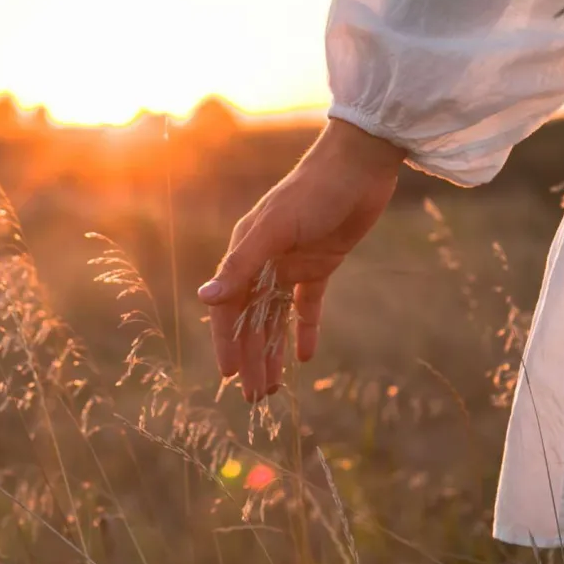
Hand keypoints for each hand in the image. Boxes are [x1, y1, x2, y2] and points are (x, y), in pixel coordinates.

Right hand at [198, 118, 403, 400]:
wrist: (359, 165)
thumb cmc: (312, 192)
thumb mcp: (273, 230)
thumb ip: (240, 266)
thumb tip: (204, 299)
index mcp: (246, 252)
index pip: (229, 307)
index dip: (228, 342)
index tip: (230, 376)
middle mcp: (264, 261)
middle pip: (253, 320)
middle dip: (252, 358)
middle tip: (255, 398)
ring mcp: (292, 264)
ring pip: (277, 318)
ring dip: (274, 351)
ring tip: (274, 387)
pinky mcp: (322, 264)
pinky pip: (308, 304)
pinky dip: (305, 329)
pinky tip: (305, 357)